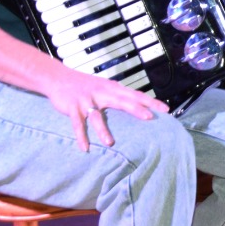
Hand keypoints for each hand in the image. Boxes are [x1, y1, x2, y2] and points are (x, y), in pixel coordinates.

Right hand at [44, 69, 167, 152]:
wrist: (58, 77)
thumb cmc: (86, 85)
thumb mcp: (105, 87)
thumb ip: (120, 95)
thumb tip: (139, 104)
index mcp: (112, 88)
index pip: (135, 95)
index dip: (151, 102)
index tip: (166, 109)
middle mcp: (102, 93)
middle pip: (122, 102)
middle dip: (136, 109)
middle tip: (149, 118)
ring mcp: (86, 100)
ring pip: (96, 116)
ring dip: (102, 130)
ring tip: (110, 143)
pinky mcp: (72, 107)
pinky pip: (77, 124)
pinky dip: (81, 136)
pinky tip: (85, 148)